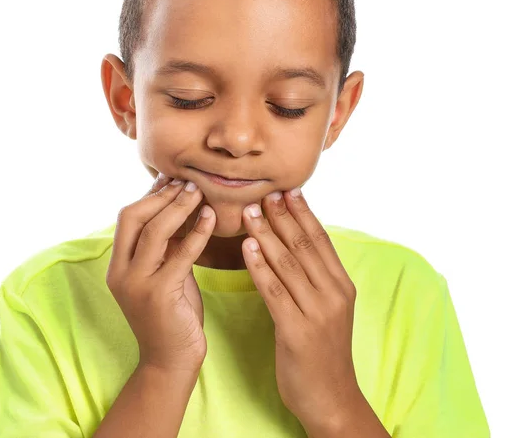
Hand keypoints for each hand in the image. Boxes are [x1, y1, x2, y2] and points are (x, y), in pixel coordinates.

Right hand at [106, 174, 215, 373]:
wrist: (170, 361)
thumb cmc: (171, 313)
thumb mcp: (163, 273)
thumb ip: (164, 246)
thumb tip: (176, 207)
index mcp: (118, 265)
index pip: (127, 217)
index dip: (150, 195)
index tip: (173, 179)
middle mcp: (120, 272)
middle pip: (133, 217)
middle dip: (162, 196)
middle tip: (187, 182)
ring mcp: (136, 283)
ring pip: (154, 231)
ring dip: (179, 207)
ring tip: (198, 192)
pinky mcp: (159, 295)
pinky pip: (180, 254)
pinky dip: (197, 232)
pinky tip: (211, 218)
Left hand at [240, 188, 360, 430]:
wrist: (332, 399)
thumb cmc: (325, 350)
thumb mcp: (329, 308)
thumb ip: (316, 277)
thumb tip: (295, 243)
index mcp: (342, 285)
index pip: (320, 239)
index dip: (302, 213)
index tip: (287, 190)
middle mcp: (334, 294)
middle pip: (303, 245)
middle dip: (282, 216)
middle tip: (264, 193)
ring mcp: (318, 312)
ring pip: (288, 263)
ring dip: (266, 234)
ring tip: (249, 212)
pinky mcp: (297, 331)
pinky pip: (274, 291)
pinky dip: (260, 267)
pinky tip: (247, 248)